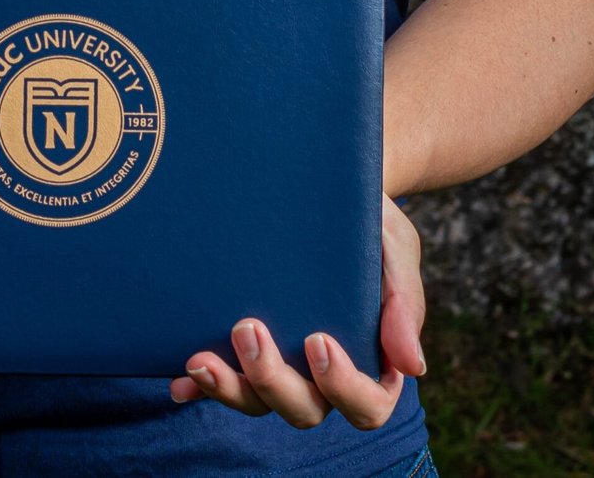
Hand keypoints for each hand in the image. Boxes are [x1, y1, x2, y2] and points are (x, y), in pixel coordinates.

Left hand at [169, 193, 425, 429]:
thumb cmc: (371, 223)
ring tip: (201, 359)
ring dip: (229, 389)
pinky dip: (199, 389)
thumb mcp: (396, 252)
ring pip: (257, 402)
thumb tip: (414, 367)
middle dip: (271, 381)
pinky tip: (179, 381)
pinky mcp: (242, 349)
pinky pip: (220, 382)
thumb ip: (403, 305)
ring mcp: (280, 363)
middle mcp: (323, 374)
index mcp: (372, 361)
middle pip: (303, 409)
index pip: (367, 404)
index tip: (317, 341)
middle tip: (247, 328)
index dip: (342, 387)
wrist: (327, 183)